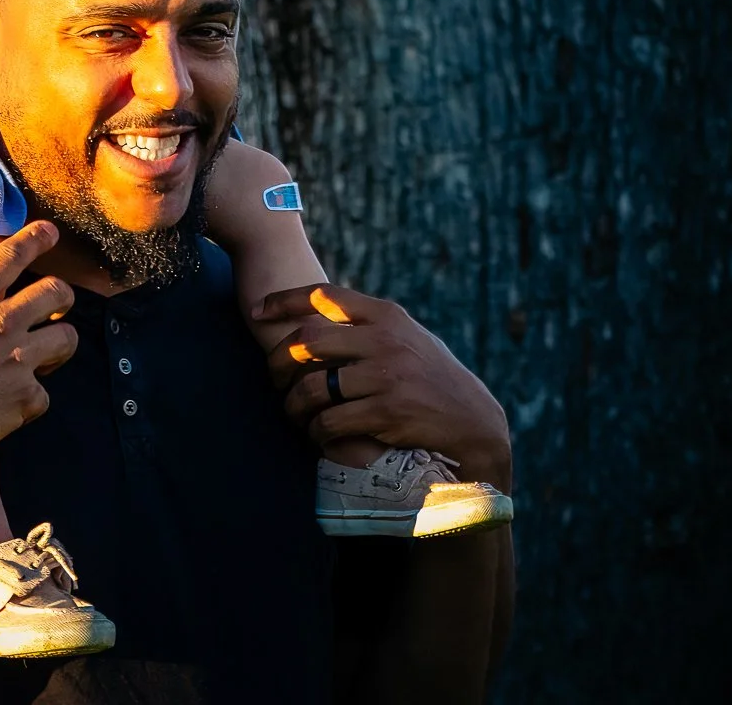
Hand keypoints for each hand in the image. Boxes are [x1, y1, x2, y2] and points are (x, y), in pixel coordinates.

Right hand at [0, 222, 78, 478]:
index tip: (50, 233)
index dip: (37, 238)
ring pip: (67, 338)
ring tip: (49, 352)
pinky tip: (17, 404)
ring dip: (60, 343)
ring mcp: (17, 360)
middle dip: (63, 296)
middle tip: (57, 305)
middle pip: (56, 293)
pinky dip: (34, 399)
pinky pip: (45, 393)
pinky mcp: (25, 397)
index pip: (12, 254)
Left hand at [253, 285, 512, 487]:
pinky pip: (330, 422)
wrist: (474, 423)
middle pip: (307, 340)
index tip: (258, 312)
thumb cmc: (433, 379)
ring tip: (293, 413)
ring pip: (313, 387)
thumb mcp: (408, 337)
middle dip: (278, 361)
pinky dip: (316, 432)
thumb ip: (370, 324)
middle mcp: (384, 340)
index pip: (323, 295)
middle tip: (271, 378)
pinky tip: (318, 437)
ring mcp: (386, 376)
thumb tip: (318, 309)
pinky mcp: (386, 413)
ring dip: (293, 405)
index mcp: (387, 315)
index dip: (283, 300)